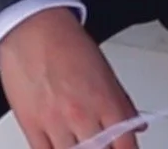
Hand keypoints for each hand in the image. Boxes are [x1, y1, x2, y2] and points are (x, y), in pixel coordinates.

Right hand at [0, 7, 141, 148]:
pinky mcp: (30, 125)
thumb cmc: (68, 45)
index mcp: (105, 102)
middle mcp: (81, 115)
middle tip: (101, 144)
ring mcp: (55, 122)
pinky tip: (60, 146)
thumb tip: (136, 126)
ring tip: (81, 142)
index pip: (125, 145)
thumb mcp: (106, 72)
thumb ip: (123, 104)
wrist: (34, 30)